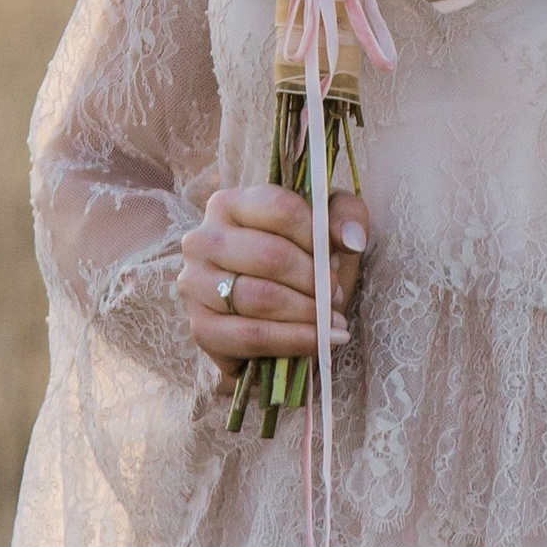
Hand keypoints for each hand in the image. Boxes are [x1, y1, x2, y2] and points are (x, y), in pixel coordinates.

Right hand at [178, 181, 366, 374]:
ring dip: (307, 312)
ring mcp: (194, 284)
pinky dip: (292, 341)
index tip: (338, 256)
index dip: (316, 235)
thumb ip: (346, 216)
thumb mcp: (327, 226)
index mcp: (230, 204)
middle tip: (336, 293)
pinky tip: (319, 342)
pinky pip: (250, 336)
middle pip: (270, 255)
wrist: (276, 313)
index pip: (279, 208)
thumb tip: (351, 238)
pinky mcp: (200, 328)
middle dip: (313, 279)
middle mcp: (202, 240)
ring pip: (260, 297)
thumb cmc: (301, 259)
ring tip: (332, 319)